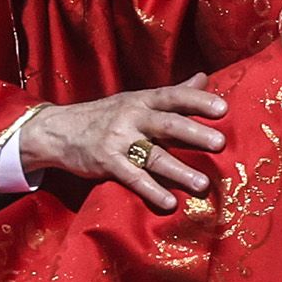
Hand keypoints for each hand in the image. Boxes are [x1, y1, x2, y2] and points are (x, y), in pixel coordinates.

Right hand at [19, 83, 227, 207]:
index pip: (174, 96)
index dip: (198, 101)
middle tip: (221, 143)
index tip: (223, 108)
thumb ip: (173, 92)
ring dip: (179, 170)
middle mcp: (132, 117)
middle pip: (167, 124)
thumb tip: (203, 79)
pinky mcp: (106, 163)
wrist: (58, 130)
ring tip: (203, 184)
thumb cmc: (106, 115)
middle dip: (194, 133)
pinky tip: (169, 202)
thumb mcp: (137, 99)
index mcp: (143, 100)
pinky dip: (151, 190)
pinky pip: (132, 178)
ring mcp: (118, 140)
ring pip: (153, 155)